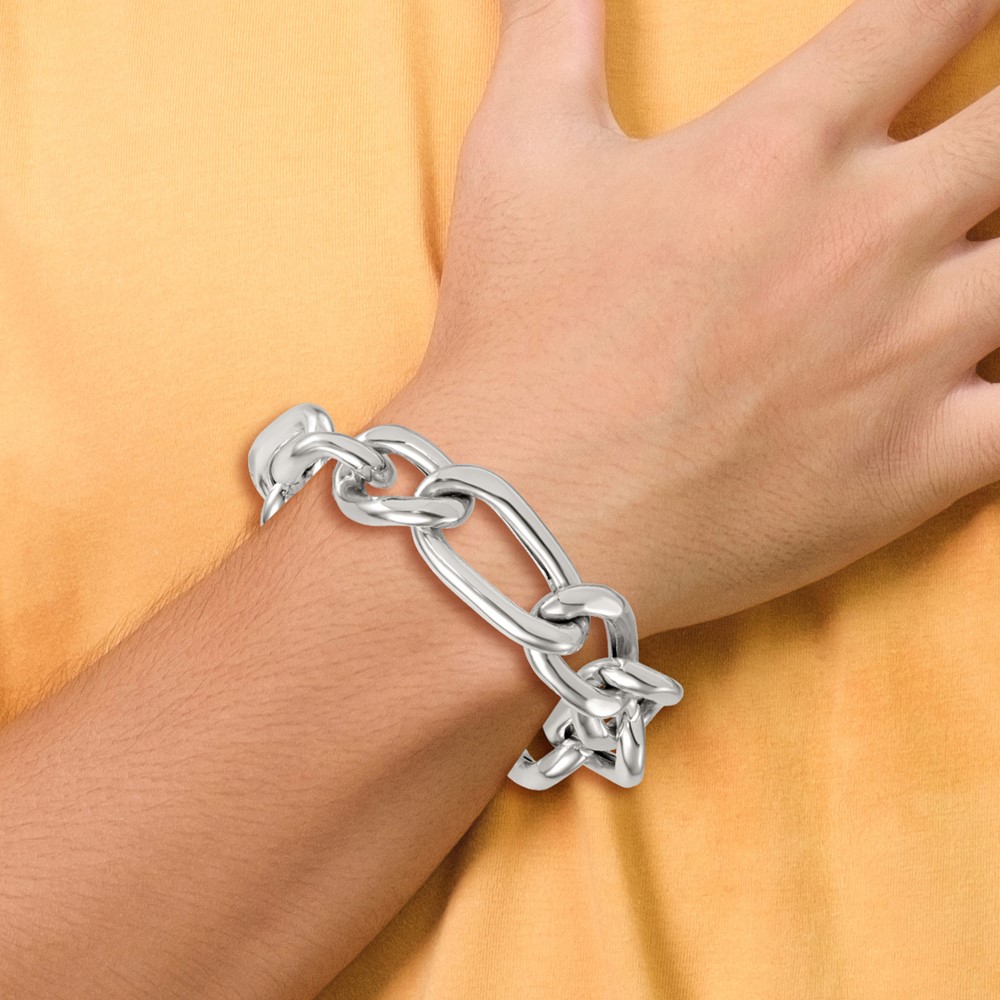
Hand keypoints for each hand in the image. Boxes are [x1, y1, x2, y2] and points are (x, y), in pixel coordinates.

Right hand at [383, 0, 999, 635]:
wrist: (521, 514)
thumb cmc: (515, 339)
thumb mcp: (515, 155)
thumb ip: (551, 25)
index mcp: (785, 145)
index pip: (931, 12)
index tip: (971, 11)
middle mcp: (872, 235)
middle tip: (992, 133)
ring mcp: (908, 354)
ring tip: (988, 249)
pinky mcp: (917, 465)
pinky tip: (992, 377)